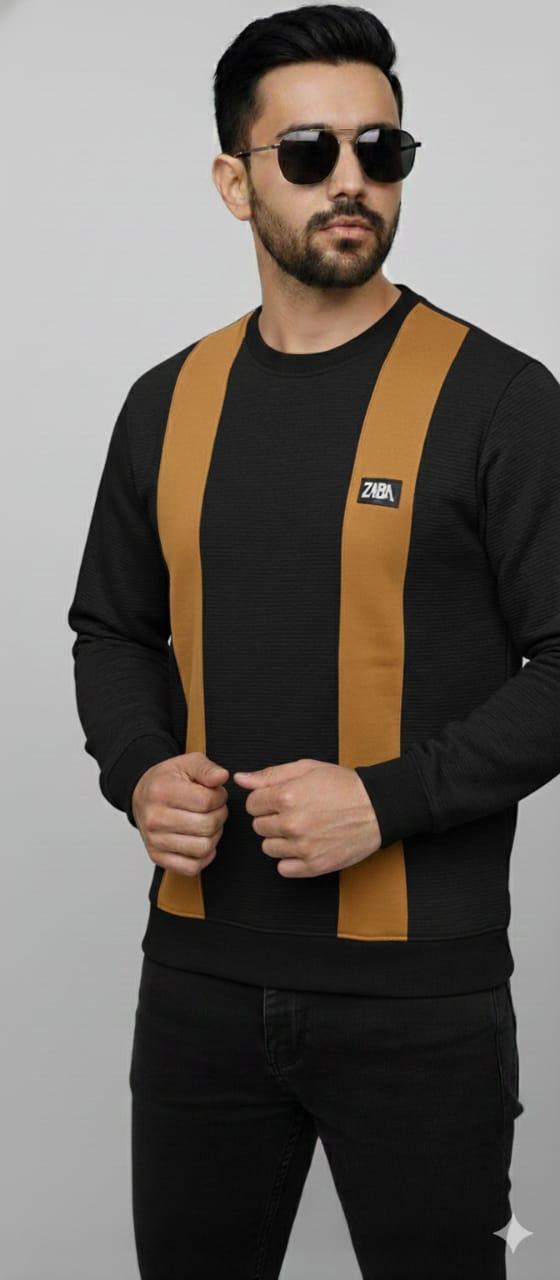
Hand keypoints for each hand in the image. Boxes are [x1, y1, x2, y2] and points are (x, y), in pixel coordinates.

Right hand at [132, 751, 229, 876]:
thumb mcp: (187, 763)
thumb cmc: (167, 780)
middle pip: (207, 826)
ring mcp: (154, 840)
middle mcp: (155, 818)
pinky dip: (203, 856)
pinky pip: (191, 867)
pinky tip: (200, 840)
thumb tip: (222, 777)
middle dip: (219, 816)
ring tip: (206, 823)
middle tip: (213, 809)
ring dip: (213, 836)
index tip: (215, 794)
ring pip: (203, 848)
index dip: (220, 797)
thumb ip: (207, 768)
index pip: (207, 801)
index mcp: (162, 791)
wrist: (142, 795)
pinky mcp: (157, 857)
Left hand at [232, 758, 380, 877]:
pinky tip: (305, 846)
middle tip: (295, 813)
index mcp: (286, 796)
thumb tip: (240, 779)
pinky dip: (291, 860)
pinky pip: (283, 869)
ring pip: (268, 848)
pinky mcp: (313, 866)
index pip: (252, 805)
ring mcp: (302, 847)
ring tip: (302, 829)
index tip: (280, 801)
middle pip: (258, 826)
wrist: (377, 808)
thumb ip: (269, 775)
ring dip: (280, 840)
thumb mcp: (306, 769)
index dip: (265, 801)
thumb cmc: (343, 786)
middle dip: (272, 819)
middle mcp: (292, 823)